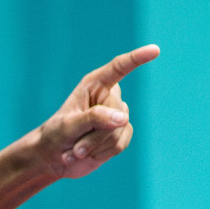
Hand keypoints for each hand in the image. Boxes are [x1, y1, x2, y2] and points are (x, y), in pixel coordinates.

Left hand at [35, 44, 158, 179]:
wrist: (53, 158)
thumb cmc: (56, 135)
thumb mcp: (69, 125)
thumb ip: (94, 118)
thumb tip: (123, 118)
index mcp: (94, 84)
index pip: (119, 68)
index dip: (137, 58)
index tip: (155, 50)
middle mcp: (108, 97)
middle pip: (116, 114)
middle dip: (95, 134)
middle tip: (75, 147)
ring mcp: (116, 116)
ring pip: (118, 132)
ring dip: (95, 146)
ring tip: (75, 151)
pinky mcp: (120, 134)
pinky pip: (120, 144)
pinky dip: (101, 153)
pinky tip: (87, 154)